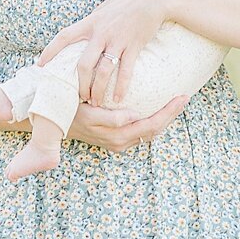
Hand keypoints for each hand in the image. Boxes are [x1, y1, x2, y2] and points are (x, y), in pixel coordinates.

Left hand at [38, 0, 167, 105]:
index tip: (39, 66)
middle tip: (78, 98)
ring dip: (98, 90)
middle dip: (79, 84)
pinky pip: (126, 70)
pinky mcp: (134, 45)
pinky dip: (121, 86)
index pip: (65, 36)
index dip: (50, 51)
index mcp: (92, 21)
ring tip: (96, 102)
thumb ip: (94, 20)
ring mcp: (118, 40)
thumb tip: (83, 29)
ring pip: (103, 71)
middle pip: (83, 63)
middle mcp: (102, 32)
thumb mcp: (106, 6)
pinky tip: (118, 98)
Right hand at [68, 95, 187, 152]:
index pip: (151, 126)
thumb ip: (110, 119)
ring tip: (177, 101)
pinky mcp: (116, 137)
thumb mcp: (89, 114)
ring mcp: (119, 141)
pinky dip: (153, 119)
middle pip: (154, 130)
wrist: (54, 123)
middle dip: (171, 113)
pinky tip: (159, 107)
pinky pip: (140, 130)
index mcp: (117, 136)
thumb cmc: (72, 111)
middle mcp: (121, 142)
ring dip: (164, 117)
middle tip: (185, 96)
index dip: (168, 112)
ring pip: (149, 131)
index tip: (181, 97)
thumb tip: (134, 116)